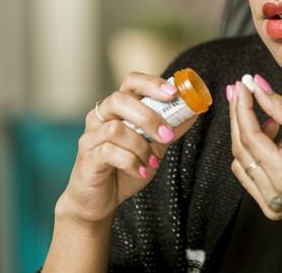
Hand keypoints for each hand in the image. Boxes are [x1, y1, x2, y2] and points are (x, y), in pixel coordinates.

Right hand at [57, 72, 198, 224]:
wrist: (100, 200)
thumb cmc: (124, 169)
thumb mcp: (153, 146)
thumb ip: (169, 129)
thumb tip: (193, 112)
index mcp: (117, 108)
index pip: (131, 82)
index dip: (152, 83)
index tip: (173, 93)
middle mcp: (100, 116)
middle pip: (119, 100)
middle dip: (148, 117)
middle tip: (167, 135)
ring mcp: (91, 136)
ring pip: (116, 129)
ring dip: (141, 146)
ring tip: (153, 161)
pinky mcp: (88, 157)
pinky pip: (109, 152)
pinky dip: (131, 162)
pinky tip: (142, 171)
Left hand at [227, 75, 281, 235]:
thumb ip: (281, 108)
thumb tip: (256, 86)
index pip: (249, 135)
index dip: (243, 106)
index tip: (242, 84)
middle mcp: (271, 195)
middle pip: (240, 148)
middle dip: (238, 116)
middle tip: (239, 90)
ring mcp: (270, 204)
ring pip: (243, 161)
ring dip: (250, 136)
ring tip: (276, 122)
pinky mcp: (271, 206)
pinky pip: (252, 174)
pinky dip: (257, 153)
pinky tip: (277, 140)